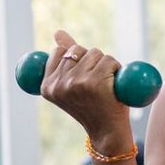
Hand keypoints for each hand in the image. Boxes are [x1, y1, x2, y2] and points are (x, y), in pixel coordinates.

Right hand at [40, 30, 131, 147]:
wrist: (107, 132)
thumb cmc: (91, 106)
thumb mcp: (72, 83)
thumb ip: (64, 58)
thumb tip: (58, 32)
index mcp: (47, 86)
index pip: (59, 52)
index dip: (75, 60)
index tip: (81, 78)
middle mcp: (59, 85)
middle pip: (78, 50)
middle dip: (90, 61)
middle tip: (94, 84)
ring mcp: (76, 83)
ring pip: (95, 53)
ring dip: (104, 65)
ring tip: (104, 86)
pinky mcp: (96, 83)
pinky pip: (110, 60)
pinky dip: (116, 69)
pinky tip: (113, 86)